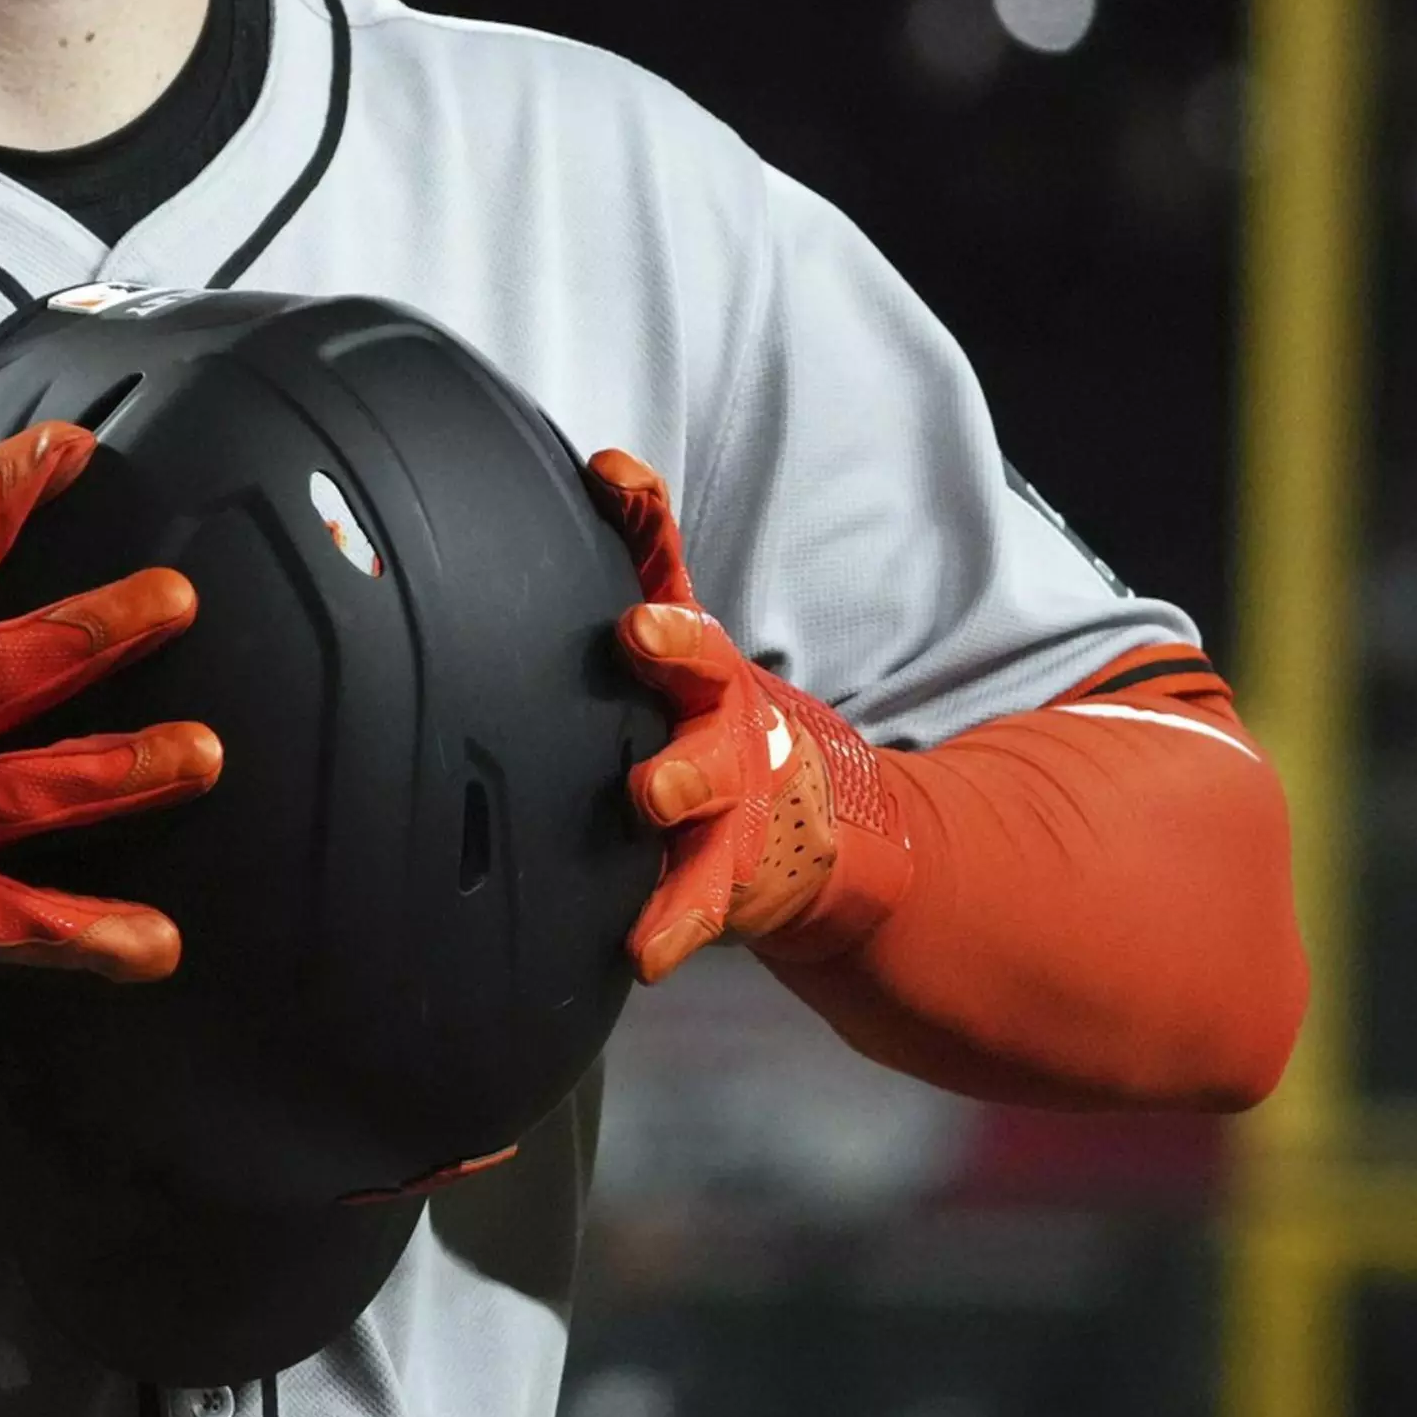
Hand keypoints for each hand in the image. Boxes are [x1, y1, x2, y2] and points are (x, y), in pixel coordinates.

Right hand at [0, 423, 217, 1022]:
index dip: (13, 488)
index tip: (70, 449)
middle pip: (30, 657)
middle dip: (111, 624)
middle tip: (179, 597)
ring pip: (54, 781)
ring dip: (137, 766)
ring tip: (207, 752)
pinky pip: (30, 925)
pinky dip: (97, 939)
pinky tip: (161, 947)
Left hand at [580, 448, 908, 982]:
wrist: (810, 831)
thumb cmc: (716, 718)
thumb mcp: (684, 642)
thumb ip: (646, 558)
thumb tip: (606, 467)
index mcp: (698, 659)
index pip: (672, 569)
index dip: (645, 519)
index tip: (613, 479)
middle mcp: (721, 716)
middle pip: (705, 672)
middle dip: (677, 649)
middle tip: (639, 633)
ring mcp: (731, 797)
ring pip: (707, 784)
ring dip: (679, 785)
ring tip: (648, 795)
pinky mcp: (727, 876)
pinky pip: (697, 902)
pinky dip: (671, 926)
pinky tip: (642, 950)